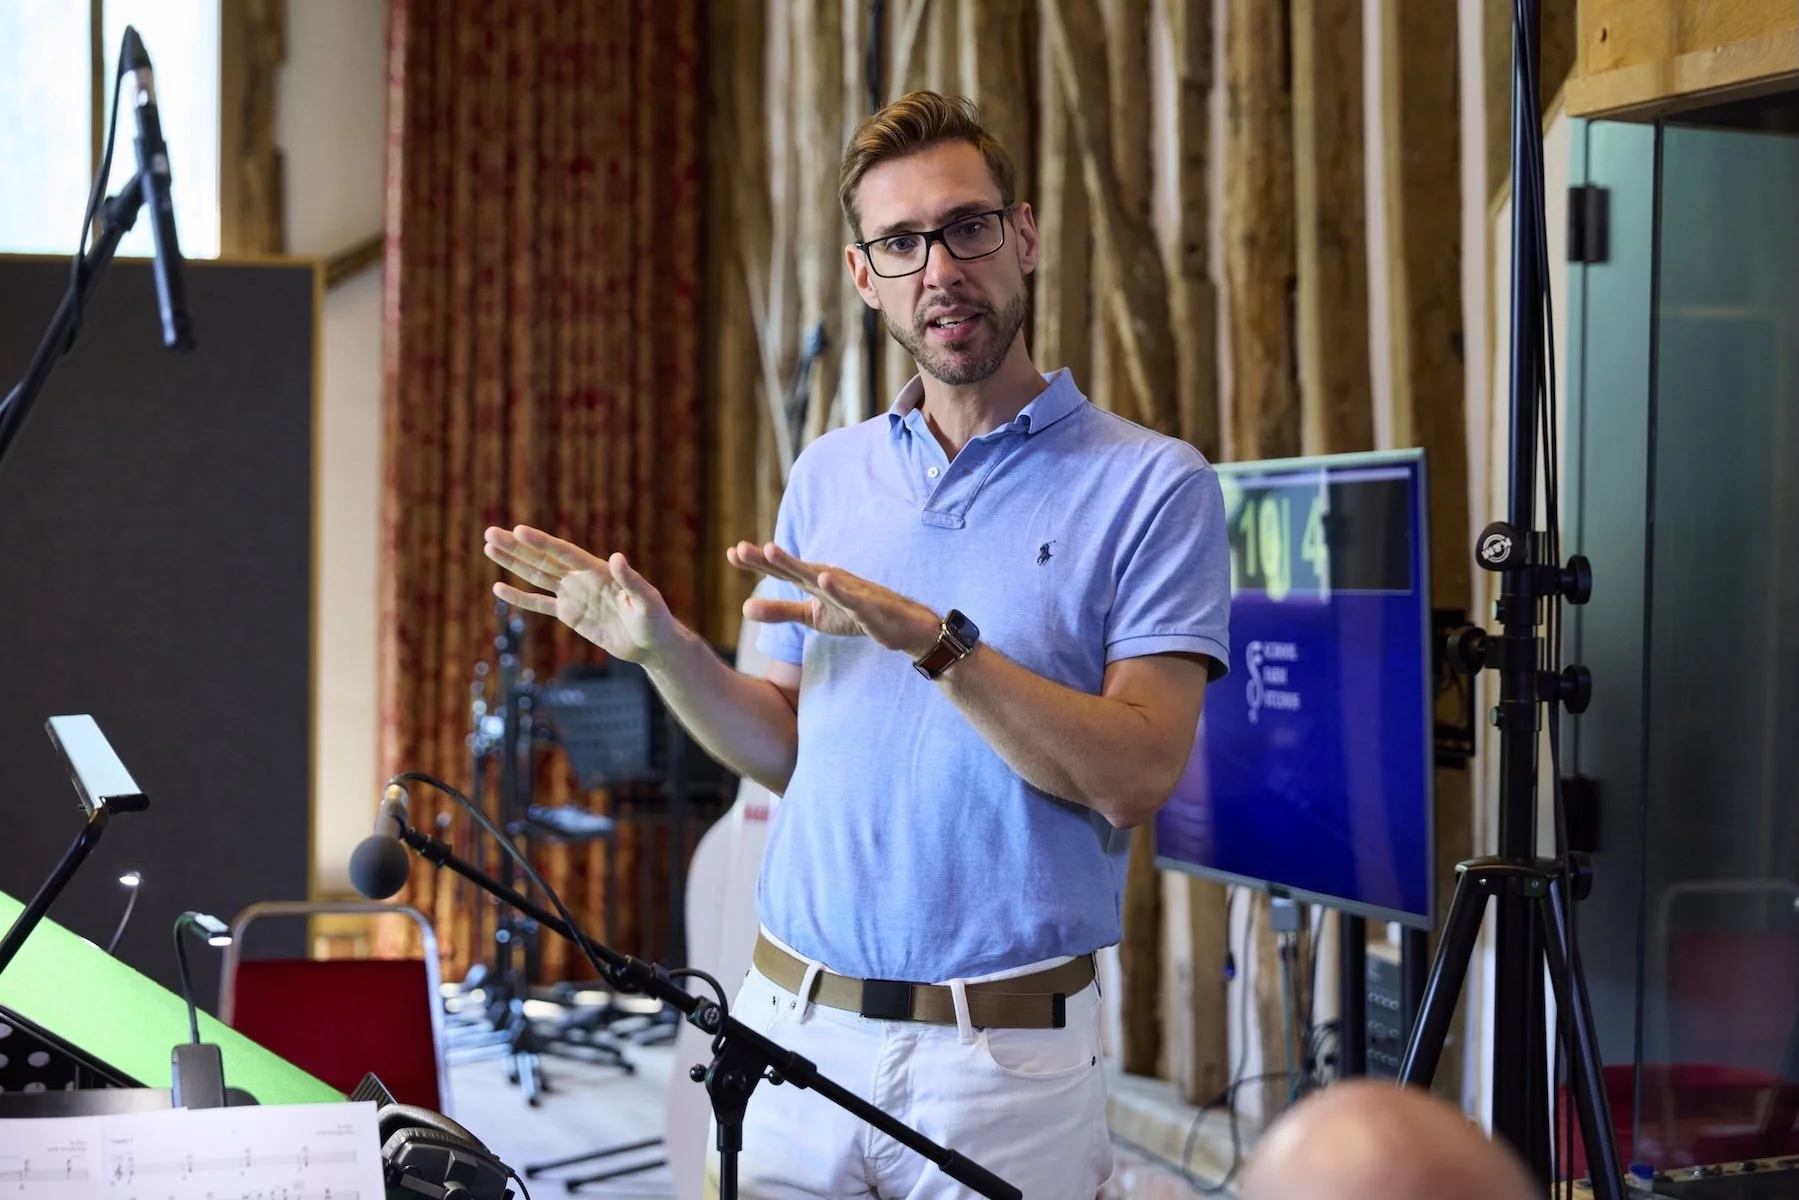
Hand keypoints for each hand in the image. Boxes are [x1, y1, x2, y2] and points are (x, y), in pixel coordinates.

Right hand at [483, 525, 676, 664]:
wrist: (652, 645)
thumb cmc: (655, 620)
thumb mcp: (646, 600)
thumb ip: (630, 580)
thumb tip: (616, 558)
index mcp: (598, 571)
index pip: (563, 553)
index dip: (541, 542)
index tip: (518, 531)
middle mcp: (581, 578)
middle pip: (542, 559)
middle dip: (516, 547)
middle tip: (490, 532)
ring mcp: (573, 595)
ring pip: (537, 575)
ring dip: (513, 563)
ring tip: (490, 547)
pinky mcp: (570, 615)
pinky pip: (540, 604)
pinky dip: (521, 597)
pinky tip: (499, 588)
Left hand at [728, 541, 940, 658]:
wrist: (900, 624)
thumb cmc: (854, 615)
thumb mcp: (812, 616)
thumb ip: (780, 612)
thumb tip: (743, 608)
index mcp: (813, 582)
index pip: (780, 572)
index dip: (756, 563)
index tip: (730, 553)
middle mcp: (828, 579)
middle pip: (793, 568)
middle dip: (768, 559)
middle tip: (741, 549)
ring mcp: (848, 591)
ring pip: (818, 577)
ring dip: (795, 563)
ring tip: (772, 551)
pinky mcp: (866, 607)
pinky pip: (851, 598)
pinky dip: (837, 589)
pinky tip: (823, 579)